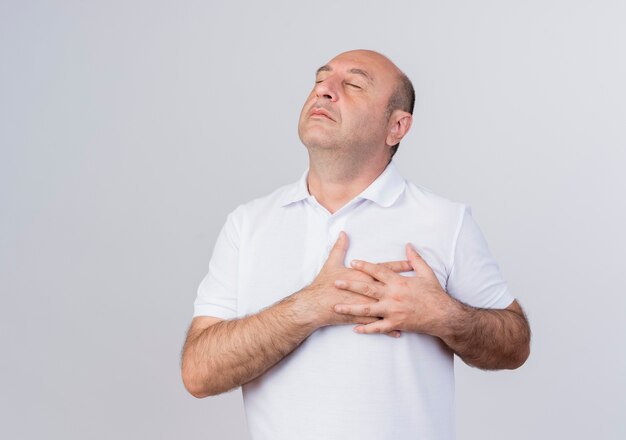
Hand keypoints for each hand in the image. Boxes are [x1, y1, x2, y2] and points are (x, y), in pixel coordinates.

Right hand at [295, 232, 410, 336]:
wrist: (315, 305)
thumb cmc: (323, 284)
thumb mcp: (332, 263)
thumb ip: (339, 247)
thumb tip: (344, 233)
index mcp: (363, 276)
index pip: (384, 269)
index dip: (399, 266)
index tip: (411, 264)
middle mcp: (367, 291)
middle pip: (390, 287)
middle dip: (405, 286)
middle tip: (419, 285)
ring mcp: (365, 306)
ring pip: (387, 308)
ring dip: (400, 310)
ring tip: (414, 312)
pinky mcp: (361, 318)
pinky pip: (377, 325)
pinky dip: (388, 329)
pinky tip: (399, 332)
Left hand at [333, 243, 457, 336]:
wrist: (444, 316)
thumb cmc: (435, 294)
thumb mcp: (427, 273)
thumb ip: (415, 259)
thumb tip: (408, 245)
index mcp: (399, 282)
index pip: (378, 271)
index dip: (364, 266)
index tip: (352, 261)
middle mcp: (393, 296)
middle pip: (367, 289)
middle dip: (350, 285)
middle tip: (335, 282)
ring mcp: (393, 311)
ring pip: (367, 310)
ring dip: (351, 309)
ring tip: (336, 307)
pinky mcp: (396, 324)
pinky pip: (378, 328)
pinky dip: (366, 329)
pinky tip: (354, 328)